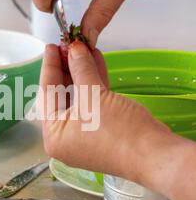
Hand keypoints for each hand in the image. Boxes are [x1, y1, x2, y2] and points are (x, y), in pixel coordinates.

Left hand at [40, 43, 195, 199]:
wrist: (154, 154)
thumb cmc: (118, 132)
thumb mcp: (94, 96)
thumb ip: (80, 69)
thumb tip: (73, 49)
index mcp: (54, 136)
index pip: (46, 94)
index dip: (49, 67)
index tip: (52, 46)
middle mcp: (66, 138)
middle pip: (62, 95)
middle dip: (67, 68)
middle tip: (68, 45)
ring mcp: (84, 135)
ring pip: (79, 97)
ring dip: (82, 72)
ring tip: (83, 48)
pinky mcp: (102, 131)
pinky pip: (93, 102)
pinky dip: (95, 83)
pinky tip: (97, 62)